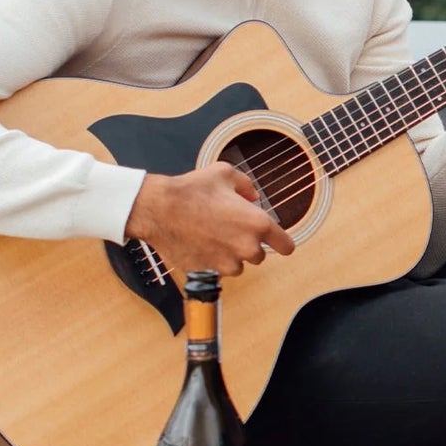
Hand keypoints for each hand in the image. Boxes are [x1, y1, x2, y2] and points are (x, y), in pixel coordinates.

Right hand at [124, 162, 295, 277]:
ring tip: (212, 235)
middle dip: (248, 244)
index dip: (282, 243)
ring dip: (231, 255)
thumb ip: (246, 185)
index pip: (286, 246)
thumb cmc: (191, 190)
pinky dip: (212, 261)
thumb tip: (253, 197)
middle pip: (260, 256)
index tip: (278, 242)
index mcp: (257, 224)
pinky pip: (216, 270)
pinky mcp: (207, 271)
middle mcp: (246, 248)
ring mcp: (226, 263)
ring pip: (238, 265)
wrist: (158, 209)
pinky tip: (199, 243)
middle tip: (230, 229)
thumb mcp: (225, 173)